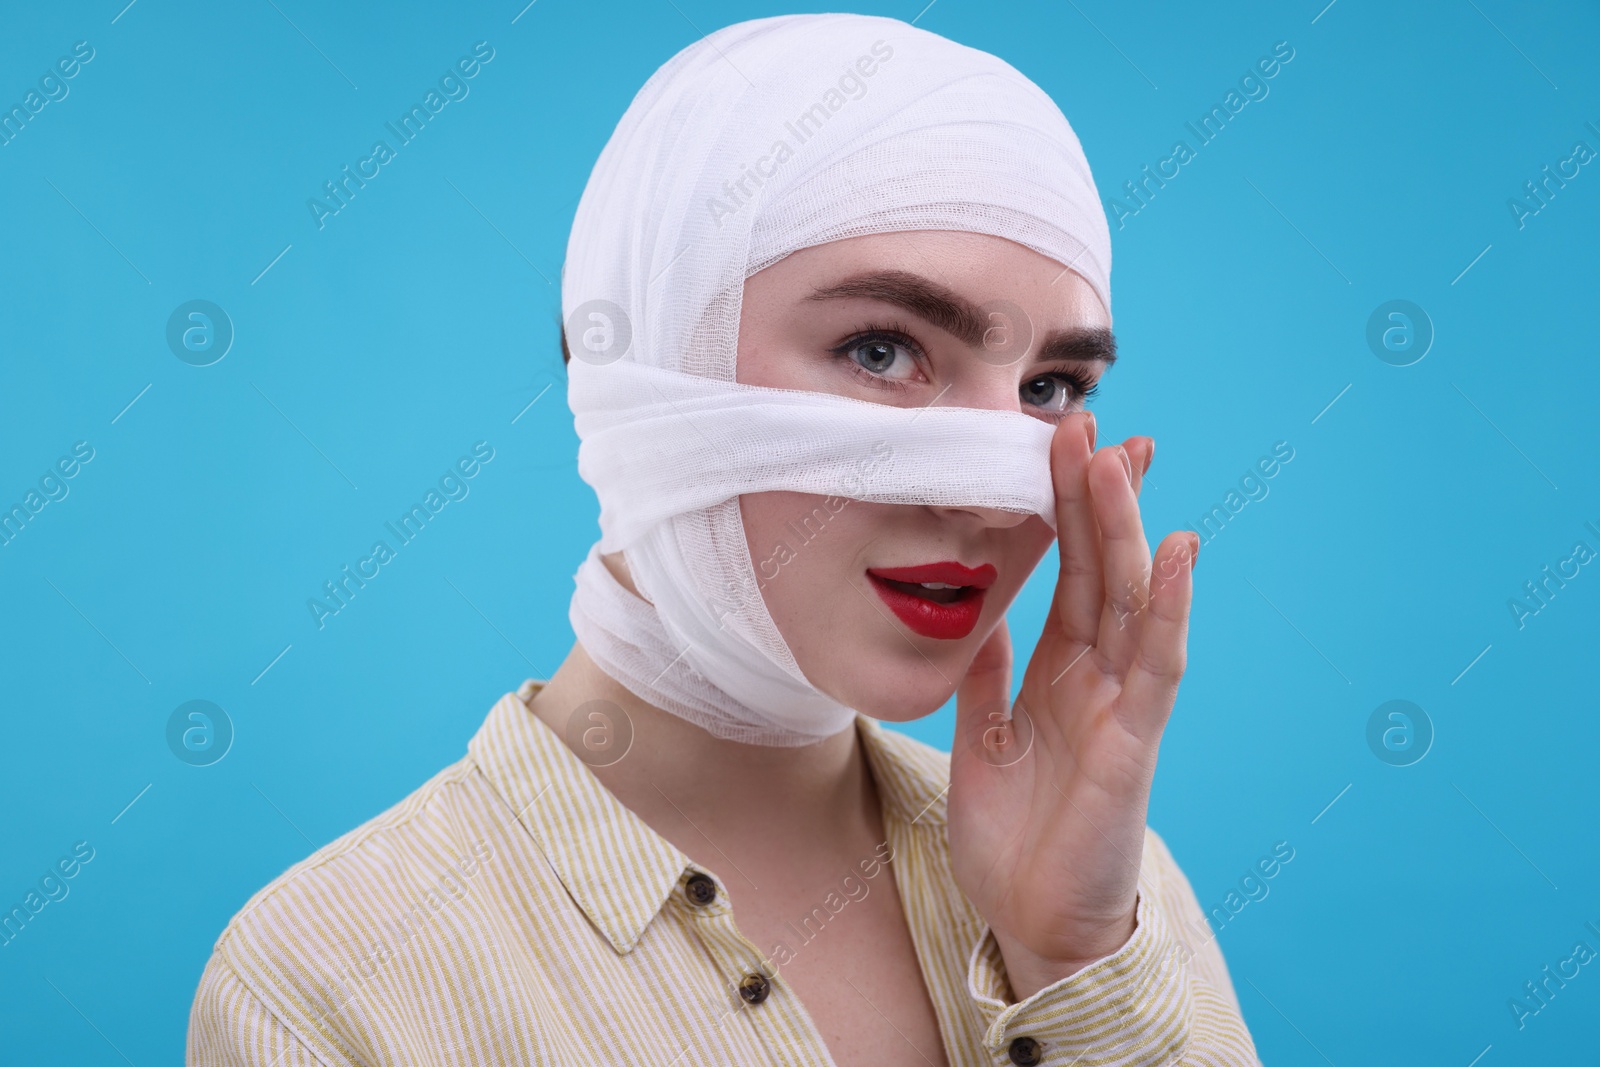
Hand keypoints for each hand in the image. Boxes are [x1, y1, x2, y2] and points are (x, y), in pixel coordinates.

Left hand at [947, 411, 1198, 999]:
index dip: (1065, 507)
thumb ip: (984, 672)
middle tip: (1082, 419)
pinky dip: (1170, 606)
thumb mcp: (983, 734)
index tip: (1058, 442)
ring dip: (1127, 527)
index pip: (1069, 570)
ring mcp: (1122, 703)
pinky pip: (1158, 663)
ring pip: (1133, 597)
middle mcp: (1096, 674)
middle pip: (1103, 566)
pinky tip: (1178, 550)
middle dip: (1094, 494)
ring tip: (1120, 457)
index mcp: (1056, 669)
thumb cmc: (1013, 834)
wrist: (1031, 921)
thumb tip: (972, 607)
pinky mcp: (1136, 741)